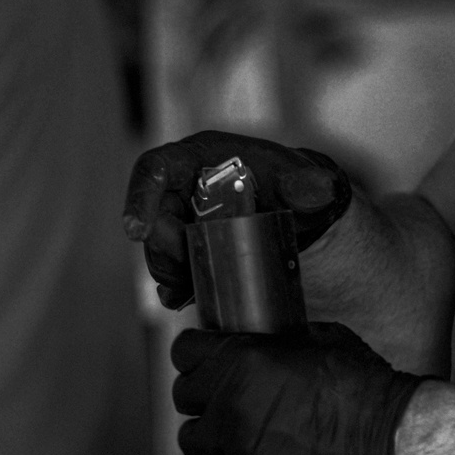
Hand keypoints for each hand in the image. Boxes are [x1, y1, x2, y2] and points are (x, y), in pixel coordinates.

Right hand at [123, 130, 351, 308]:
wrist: (295, 212)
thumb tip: (318, 189)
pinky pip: (168, 267)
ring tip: (194, 284)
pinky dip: (175, 285)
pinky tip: (186, 297)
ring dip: (171, 271)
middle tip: (190, 268)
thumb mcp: (302, 182)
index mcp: (201, 158)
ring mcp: (180, 216)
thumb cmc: (292, 185)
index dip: (140, 197)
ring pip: (157, 247)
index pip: (156, 169)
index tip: (136, 231)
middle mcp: (182, 186)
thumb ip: (309, 185)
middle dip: (166, 249)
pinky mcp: (185, 245)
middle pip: (153, 217)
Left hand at [171, 323, 423, 454]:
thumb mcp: (316, 337)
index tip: (206, 355)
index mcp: (242, 358)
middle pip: (183, 394)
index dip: (197, 351)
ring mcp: (234, 446)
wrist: (384, 435)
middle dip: (201, 391)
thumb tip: (260, 341)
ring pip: (191, 439)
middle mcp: (229, 401)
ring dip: (209, 433)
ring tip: (231, 430)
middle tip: (224, 392)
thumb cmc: (358, 380)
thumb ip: (275, 341)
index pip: (185, 350)